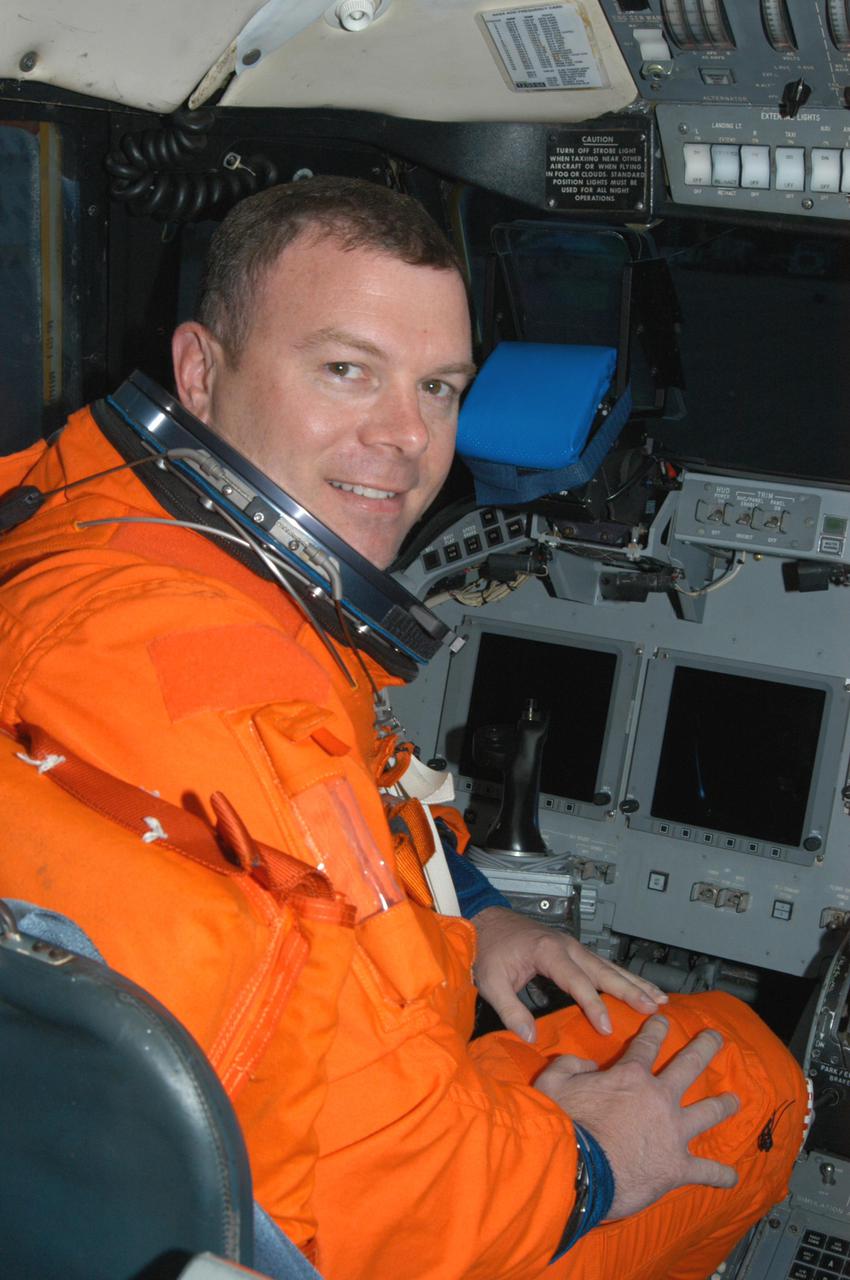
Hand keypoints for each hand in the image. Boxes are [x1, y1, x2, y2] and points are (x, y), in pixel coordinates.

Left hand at [472, 906, 666, 1042]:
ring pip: (608, 966)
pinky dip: (623, 977)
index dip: (593, 1005)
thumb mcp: (491, 981)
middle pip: (603, 970)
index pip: (577, 981)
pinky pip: (602, 965)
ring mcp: (572, 946)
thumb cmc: (488, 949)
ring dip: (634, 982)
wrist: (485, 921)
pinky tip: (639, 988)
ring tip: (660, 999)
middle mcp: (566, 945)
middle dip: (630, 990)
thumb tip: (530, 1038)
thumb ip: (510, 1010)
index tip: (607, 1028)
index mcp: (548, 950)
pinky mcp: (573, 950)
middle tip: (654, 1008)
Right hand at [536, 1015, 739, 1218]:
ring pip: (708, 1112)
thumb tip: (587, 1065)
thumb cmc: (564, 1125)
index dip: (657, 1029)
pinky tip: (731, 1176)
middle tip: (717, 1037)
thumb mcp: (554, 1082)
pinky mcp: (678, 1166)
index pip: (648, 1044)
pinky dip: (720, 1174)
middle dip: (705, 1047)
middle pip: (689, 1065)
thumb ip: (570, 1065)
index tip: (664, 1020)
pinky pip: (706, 1170)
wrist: (579, 1170)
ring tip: (735, 1100)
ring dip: (723, 1104)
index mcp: (631, 1076)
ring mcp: (674, 1132)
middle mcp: (659, 1097)